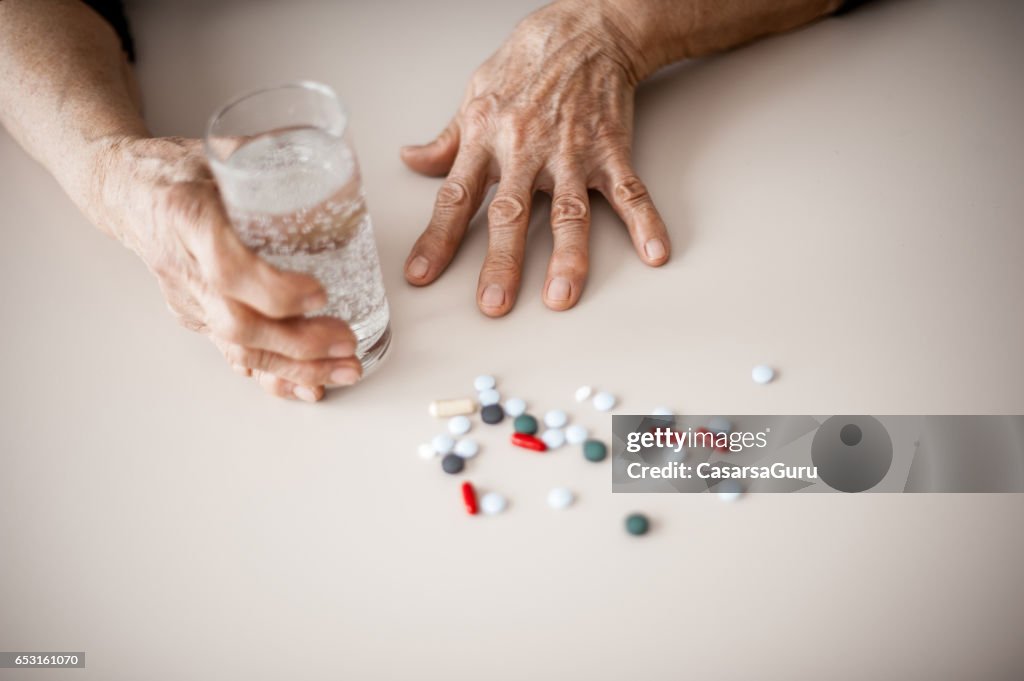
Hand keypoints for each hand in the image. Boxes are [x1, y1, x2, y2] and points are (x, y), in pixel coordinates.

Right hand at [92, 136, 361, 400]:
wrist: (125, 191)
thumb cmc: (175, 168)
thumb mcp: (221, 149)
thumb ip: (275, 154)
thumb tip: (337, 158)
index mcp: (188, 216)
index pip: (228, 268)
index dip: (274, 290)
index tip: (319, 293)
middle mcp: (185, 267)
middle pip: (238, 322)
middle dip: (299, 341)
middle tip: (348, 342)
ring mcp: (189, 298)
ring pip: (239, 347)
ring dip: (297, 367)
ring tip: (345, 371)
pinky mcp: (196, 316)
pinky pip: (235, 353)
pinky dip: (275, 375)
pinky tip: (309, 386)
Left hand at [401, 0, 669, 315]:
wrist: (586, 28)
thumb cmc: (527, 61)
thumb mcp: (474, 93)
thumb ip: (447, 139)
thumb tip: (413, 160)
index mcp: (487, 138)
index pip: (455, 196)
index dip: (437, 238)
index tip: (423, 275)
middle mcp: (526, 150)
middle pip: (510, 213)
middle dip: (501, 261)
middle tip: (493, 304)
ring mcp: (572, 152)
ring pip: (569, 211)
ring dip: (567, 255)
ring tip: (562, 295)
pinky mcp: (611, 149)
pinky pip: (629, 191)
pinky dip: (645, 222)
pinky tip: (654, 253)